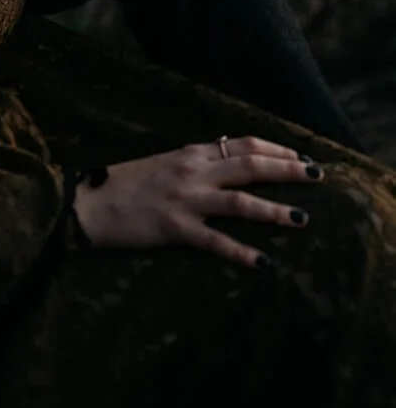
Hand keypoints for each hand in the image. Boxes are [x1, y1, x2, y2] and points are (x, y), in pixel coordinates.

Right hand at [73, 137, 324, 268]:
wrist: (89, 202)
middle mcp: (192, 171)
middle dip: (288, 170)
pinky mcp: (175, 228)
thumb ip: (196, 163)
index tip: (300, 156)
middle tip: (317, 176)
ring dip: (274, 211)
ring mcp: (185, 199)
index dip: (275, 149)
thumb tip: (228, 161)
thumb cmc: (126, 184)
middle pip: (250, 166)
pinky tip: (262, 264)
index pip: (242, 144)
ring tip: (302, 219)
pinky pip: (215, 242)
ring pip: (240, 202)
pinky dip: (241, 253)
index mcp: (191, 153)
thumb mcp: (165, 163)